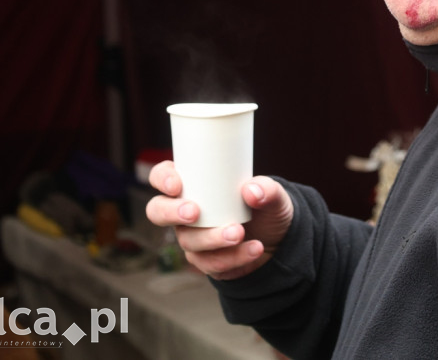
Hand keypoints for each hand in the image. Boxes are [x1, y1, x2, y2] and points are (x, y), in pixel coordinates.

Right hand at [145, 161, 294, 280]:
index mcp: (194, 184)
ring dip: (212, 238)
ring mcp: (192, 237)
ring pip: (188, 240)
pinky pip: (209, 263)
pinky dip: (233, 257)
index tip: (177, 185)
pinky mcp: (205, 260)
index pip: (162, 175)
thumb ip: (266, 189)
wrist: (280, 238)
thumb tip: (251, 191)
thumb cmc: (267, 206)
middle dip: (171, 212)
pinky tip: (254, 249)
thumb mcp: (274, 194)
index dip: (163, 178)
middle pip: (157, 211)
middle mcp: (185, 210)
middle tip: (194, 212)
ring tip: (239, 233)